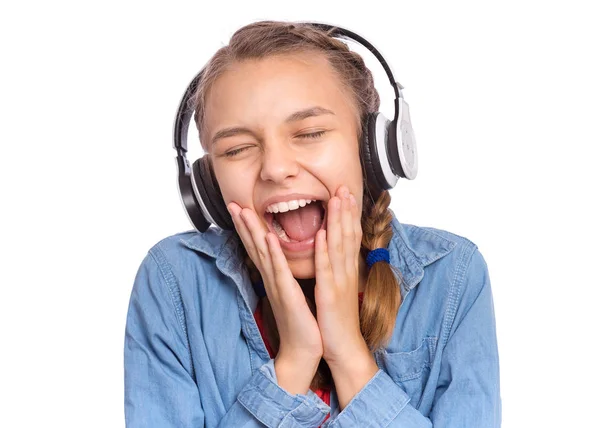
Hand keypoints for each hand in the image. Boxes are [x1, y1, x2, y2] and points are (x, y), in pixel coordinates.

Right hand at [227, 203, 322, 392]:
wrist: (303, 350)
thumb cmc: (300, 321)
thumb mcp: (291, 292)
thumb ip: (284, 275)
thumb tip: (280, 259)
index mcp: (274, 277)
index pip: (258, 247)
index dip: (248, 227)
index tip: (239, 207)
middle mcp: (272, 280)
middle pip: (254, 246)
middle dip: (243, 224)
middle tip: (231, 204)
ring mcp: (277, 287)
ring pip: (262, 254)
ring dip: (253, 232)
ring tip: (244, 212)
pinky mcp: (287, 295)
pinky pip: (280, 271)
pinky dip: (274, 254)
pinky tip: (269, 238)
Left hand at [313, 186, 365, 364]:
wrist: (343, 348)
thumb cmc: (337, 320)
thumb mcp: (337, 290)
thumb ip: (335, 271)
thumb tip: (331, 254)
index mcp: (346, 271)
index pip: (349, 237)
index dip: (348, 214)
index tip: (346, 193)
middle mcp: (346, 272)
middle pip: (347, 235)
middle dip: (346, 210)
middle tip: (344, 186)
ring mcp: (339, 282)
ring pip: (339, 246)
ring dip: (338, 221)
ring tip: (337, 199)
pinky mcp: (330, 294)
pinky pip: (326, 269)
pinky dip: (324, 250)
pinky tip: (322, 234)